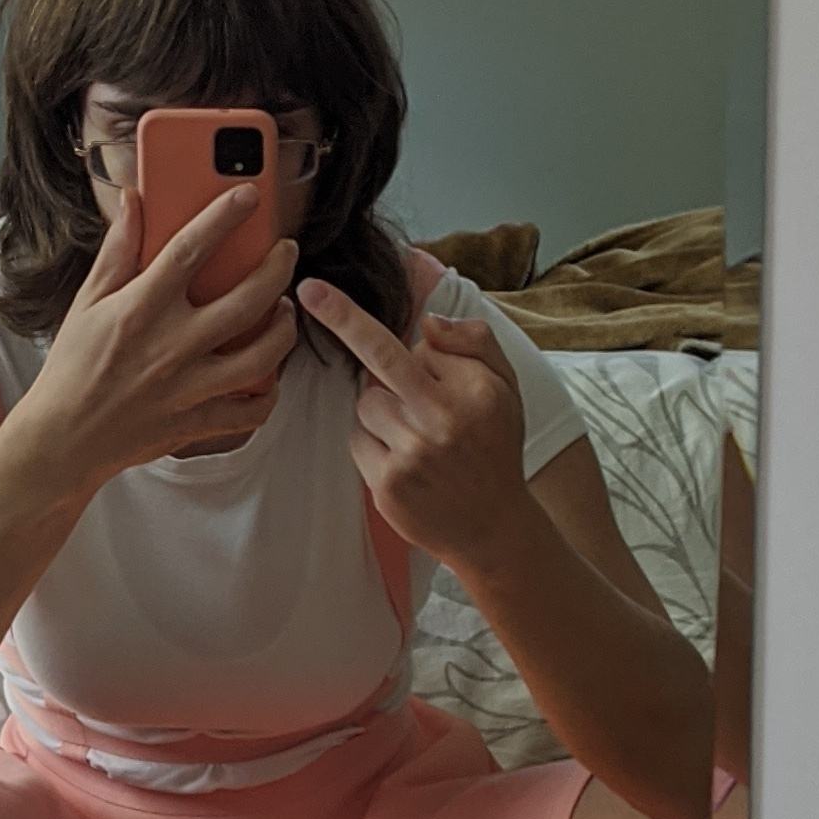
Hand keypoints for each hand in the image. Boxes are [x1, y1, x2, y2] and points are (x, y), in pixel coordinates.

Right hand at [20, 188, 300, 492]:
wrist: (63, 439)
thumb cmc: (72, 368)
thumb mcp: (88, 302)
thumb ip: (117, 250)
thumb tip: (132, 201)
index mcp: (141, 309)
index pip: (190, 249)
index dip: (224, 216)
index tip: (248, 195)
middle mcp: (171, 345)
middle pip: (247, 299)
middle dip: (278, 268)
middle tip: (286, 252)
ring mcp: (188, 387)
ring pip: (262, 355)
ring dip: (284, 328)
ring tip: (284, 310)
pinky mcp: (195, 421)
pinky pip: (249, 410)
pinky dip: (268, 395)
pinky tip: (270, 376)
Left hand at [295, 276, 529, 569]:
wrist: (494, 528)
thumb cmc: (495, 447)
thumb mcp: (507, 385)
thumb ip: (475, 340)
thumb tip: (428, 322)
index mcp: (474, 390)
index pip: (416, 345)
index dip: (397, 341)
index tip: (314, 290)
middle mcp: (443, 419)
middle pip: (376, 360)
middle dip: (341, 319)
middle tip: (311, 292)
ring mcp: (413, 454)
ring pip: (367, 403)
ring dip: (381, 410)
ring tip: (416, 435)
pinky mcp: (388, 484)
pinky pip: (358, 440)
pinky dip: (372, 443)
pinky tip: (404, 460)